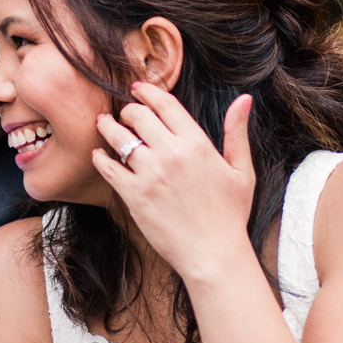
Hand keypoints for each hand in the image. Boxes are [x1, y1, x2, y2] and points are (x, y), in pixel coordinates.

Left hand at [92, 83, 255, 284]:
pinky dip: (100, 158)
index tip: (138, 88)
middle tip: (124, 111)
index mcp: (196, 143)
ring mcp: (149, 174)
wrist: (213, 254)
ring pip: (119, 137)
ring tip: (103, 123)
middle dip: (128, 109)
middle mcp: (170, 153)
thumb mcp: (241, 170)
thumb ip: (237, 132)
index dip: (148, 91)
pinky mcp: (134, 195)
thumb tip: (244, 98)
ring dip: (108, 127)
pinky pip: (108, 168)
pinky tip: (99, 154)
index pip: (165, 104)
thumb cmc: (229, 214)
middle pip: (139, 116)